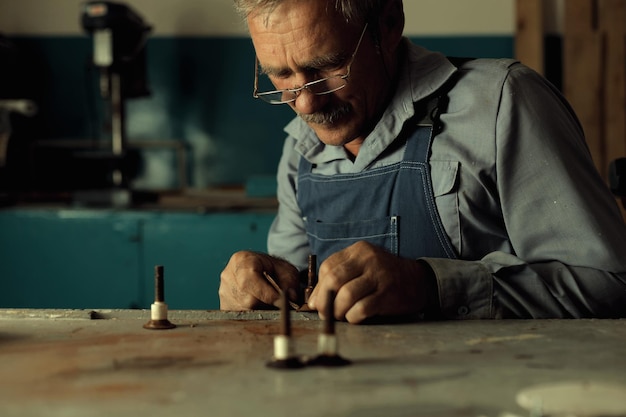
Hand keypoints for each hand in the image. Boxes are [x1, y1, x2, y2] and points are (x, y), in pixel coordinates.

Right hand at [219, 251, 299, 309]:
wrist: (260, 270)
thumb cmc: (273, 270)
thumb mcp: (286, 270)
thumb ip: (290, 282)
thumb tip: (291, 297)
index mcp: (241, 260)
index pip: (249, 280)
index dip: (267, 293)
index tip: (282, 301)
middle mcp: (228, 276)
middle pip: (248, 299)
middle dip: (267, 304)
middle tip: (281, 304)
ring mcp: (224, 292)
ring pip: (245, 311)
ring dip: (262, 311)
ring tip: (271, 303)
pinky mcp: (225, 306)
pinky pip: (241, 316)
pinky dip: (254, 315)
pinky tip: (261, 307)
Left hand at [307, 241, 434, 323]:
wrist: (417, 280)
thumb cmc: (382, 276)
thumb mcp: (361, 268)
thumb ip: (338, 279)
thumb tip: (313, 302)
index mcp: (358, 251)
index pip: (328, 267)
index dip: (319, 288)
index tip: (317, 302)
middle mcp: (368, 260)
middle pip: (334, 280)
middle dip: (325, 300)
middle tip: (325, 313)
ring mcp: (379, 276)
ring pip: (346, 295)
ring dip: (338, 311)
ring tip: (341, 315)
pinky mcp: (388, 294)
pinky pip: (362, 309)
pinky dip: (353, 317)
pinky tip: (355, 317)